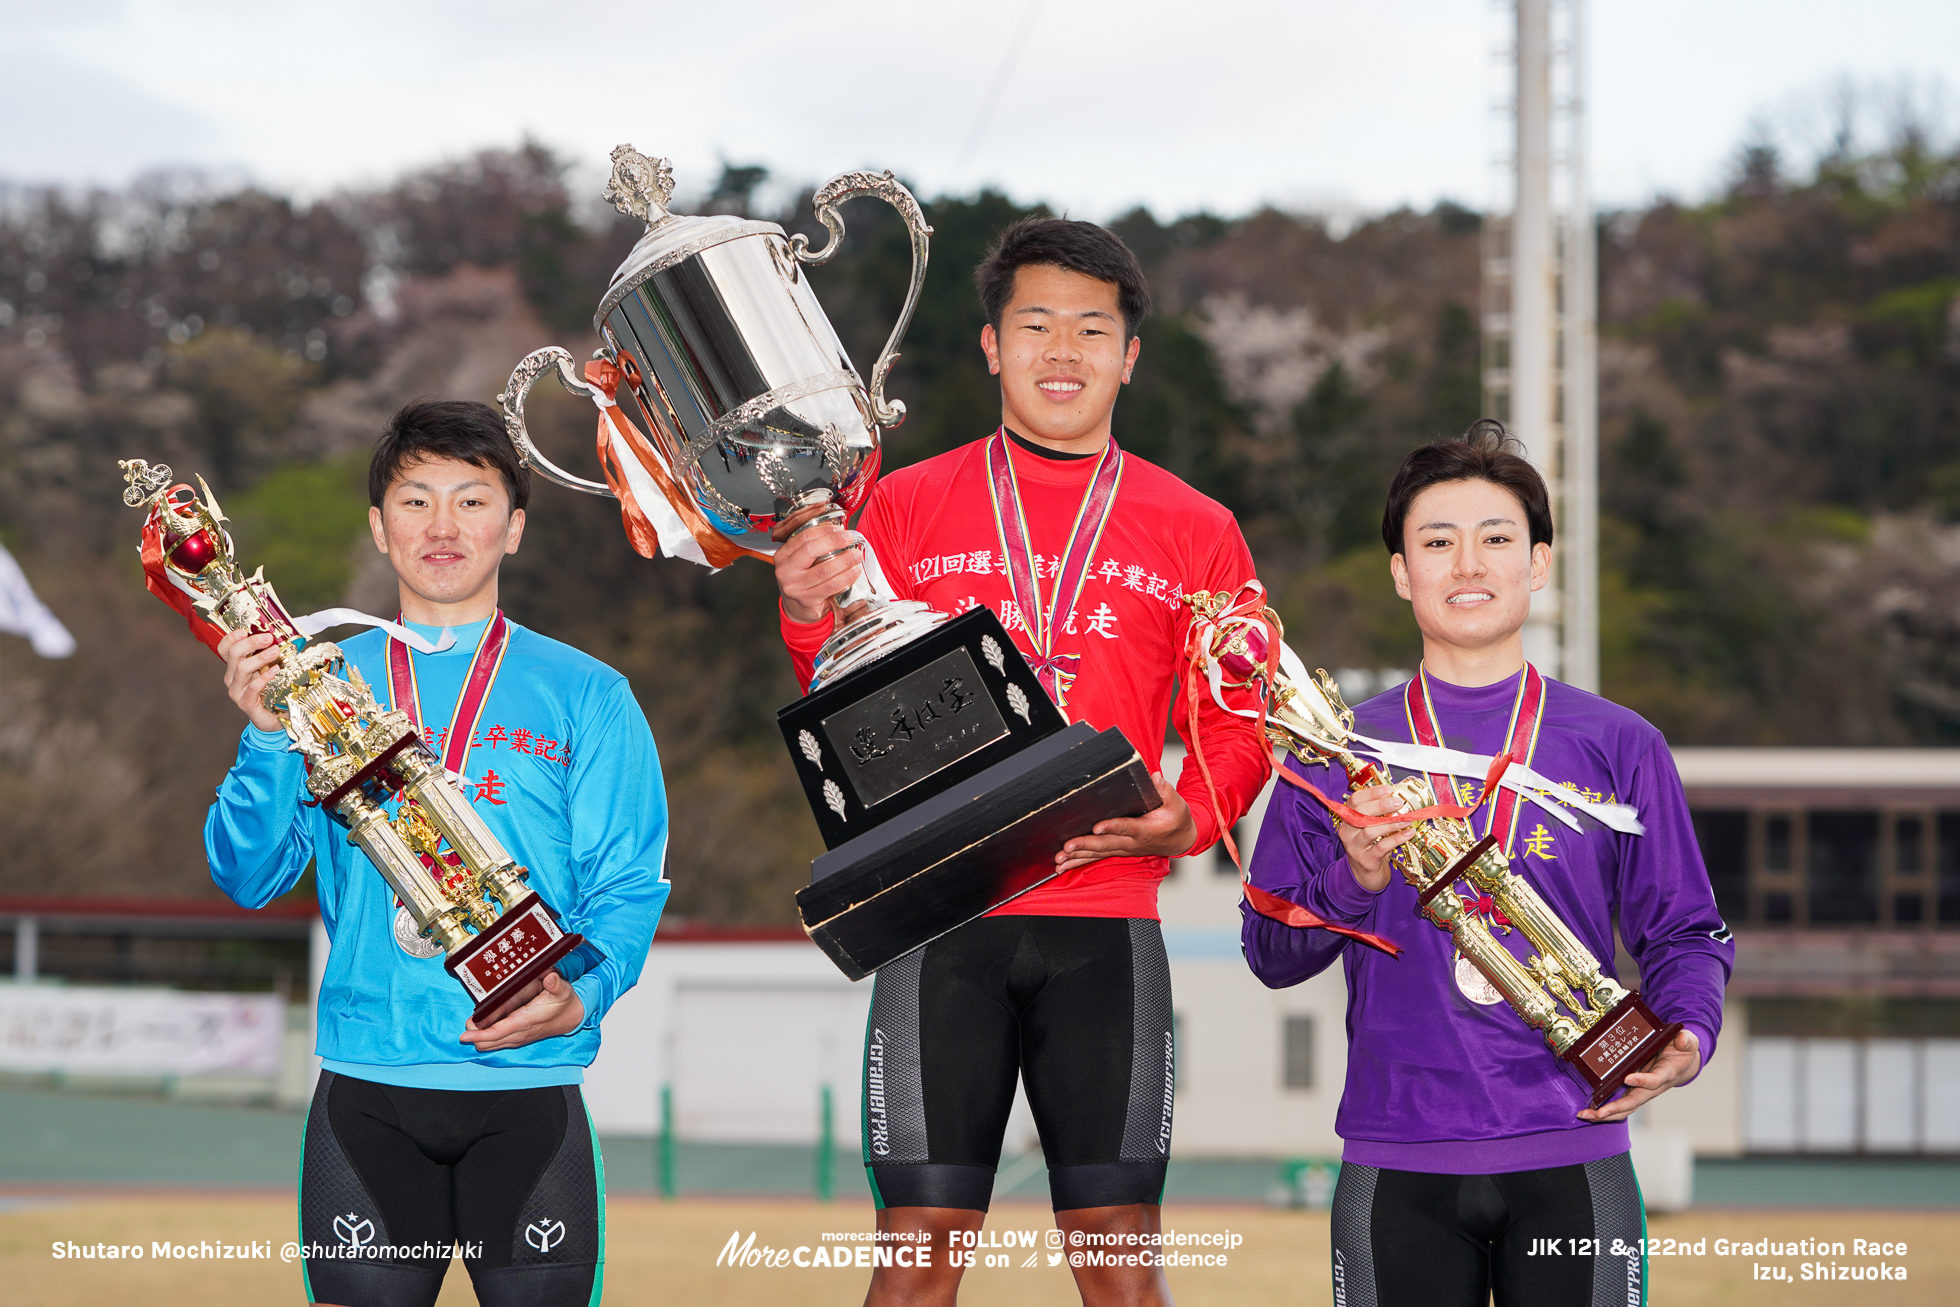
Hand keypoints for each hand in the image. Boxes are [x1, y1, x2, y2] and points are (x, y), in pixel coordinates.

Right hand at [218, 628, 285, 731]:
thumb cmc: (273, 691)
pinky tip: (276, 671)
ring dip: (259, 658)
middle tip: (268, 637)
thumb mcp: (270, 669)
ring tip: (275, 651)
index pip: (225, 649)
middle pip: (234, 655)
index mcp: (235, 667)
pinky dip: (264, 677)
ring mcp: (237, 692)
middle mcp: (232, 679)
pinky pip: (253, 688)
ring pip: (242, 669)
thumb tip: (285, 637)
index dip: (231, 638)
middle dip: (251, 643)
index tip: (245, 630)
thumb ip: (271, 655)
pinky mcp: (246, 704)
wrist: (276, 718)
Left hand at [458, 968, 584, 1051]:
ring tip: (472, 1025)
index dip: (479, 1035)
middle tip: (467, 1024)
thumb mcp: (563, 990)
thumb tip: (550, 978)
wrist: (572, 1017)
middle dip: (474, 1036)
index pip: (497, 1033)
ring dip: (479, 1038)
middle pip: (488, 1042)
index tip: (464, 1035)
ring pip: (490, 1045)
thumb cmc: (564, 1004)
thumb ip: (555, 984)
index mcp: (526, 1022)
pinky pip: (497, 1043)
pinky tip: (482, 1028)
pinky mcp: (517, 1038)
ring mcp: (517, 1038)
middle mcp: (519, 1033)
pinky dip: (487, 1038)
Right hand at [771, 501, 862, 623]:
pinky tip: (854, 571)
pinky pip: (831, 585)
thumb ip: (813, 545)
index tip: (839, 529)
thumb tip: (836, 529)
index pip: (803, 537)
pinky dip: (846, 577)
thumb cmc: (803, 581)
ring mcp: (795, 586)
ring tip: (856, 555)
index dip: (824, 530)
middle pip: (811, 549)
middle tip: (849, 538)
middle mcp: (785, 570)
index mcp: (783, 555)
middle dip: (834, 541)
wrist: (798, 609)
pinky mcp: (807, 599)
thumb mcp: (801, 561)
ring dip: (845, 560)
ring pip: (824, 569)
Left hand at [1053, 773, 1196, 874]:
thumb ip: (1164, 790)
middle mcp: (1132, 842)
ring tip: (1059, 859)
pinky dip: (1078, 862)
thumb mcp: (1176, 803)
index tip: (1097, 827)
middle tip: (1067, 846)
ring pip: (1098, 854)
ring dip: (1077, 856)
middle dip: (1085, 845)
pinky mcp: (1118, 850)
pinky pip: (1096, 858)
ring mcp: (1123, 848)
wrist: (1180, 840)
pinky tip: (1062, 866)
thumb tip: (1154, 778)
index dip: (1112, 827)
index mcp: (1145, 830)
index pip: (1127, 828)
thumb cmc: (1176, 820)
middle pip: (1105, 844)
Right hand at [1335, 784, 1414, 891]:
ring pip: (1370, 831)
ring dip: (1391, 823)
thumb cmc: (1371, 848)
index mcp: (1348, 820)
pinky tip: (1408, 833)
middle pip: (1360, 814)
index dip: (1371, 793)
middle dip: (1381, 806)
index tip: (1388, 789)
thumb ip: (1378, 815)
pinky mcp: (1366, 860)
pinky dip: (1396, 838)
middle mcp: (1348, 833)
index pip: (1354, 801)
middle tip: (1399, 803)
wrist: (1366, 876)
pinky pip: (1381, 847)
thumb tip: (1398, 798)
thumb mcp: (1370, 829)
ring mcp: (1355, 848)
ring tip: (1406, 819)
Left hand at [1577, 1027, 1701, 1122]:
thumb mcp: (1688, 1043)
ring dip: (1605, 1113)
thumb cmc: (1682, 1052)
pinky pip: (1619, 1104)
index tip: (1628, 1078)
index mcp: (1666, 1074)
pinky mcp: (1633, 1091)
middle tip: (1599, 1112)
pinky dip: (1604, 1110)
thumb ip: (1687, 1040)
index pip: (1655, 1080)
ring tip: (1586, 1115)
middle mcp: (1652, 1087)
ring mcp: (1642, 1091)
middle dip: (1616, 1108)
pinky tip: (1588, 1112)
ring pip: (1624, 1107)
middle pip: (1634, 1101)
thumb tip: (1682, 1038)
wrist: (1682, 1065)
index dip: (1643, 1080)